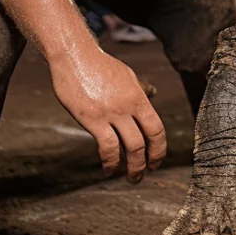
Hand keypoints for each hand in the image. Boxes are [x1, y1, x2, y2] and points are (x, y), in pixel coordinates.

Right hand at [50, 47, 165, 181]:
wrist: (75, 57)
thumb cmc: (99, 65)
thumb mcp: (127, 75)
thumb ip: (140, 89)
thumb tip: (152, 93)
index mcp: (139, 96)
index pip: (157, 127)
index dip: (160, 147)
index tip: (157, 159)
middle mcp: (129, 106)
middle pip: (147, 140)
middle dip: (150, 161)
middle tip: (148, 173)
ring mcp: (112, 113)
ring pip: (131, 147)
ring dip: (134, 167)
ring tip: (132, 177)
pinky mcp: (93, 119)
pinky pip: (107, 147)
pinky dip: (111, 162)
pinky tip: (109, 169)